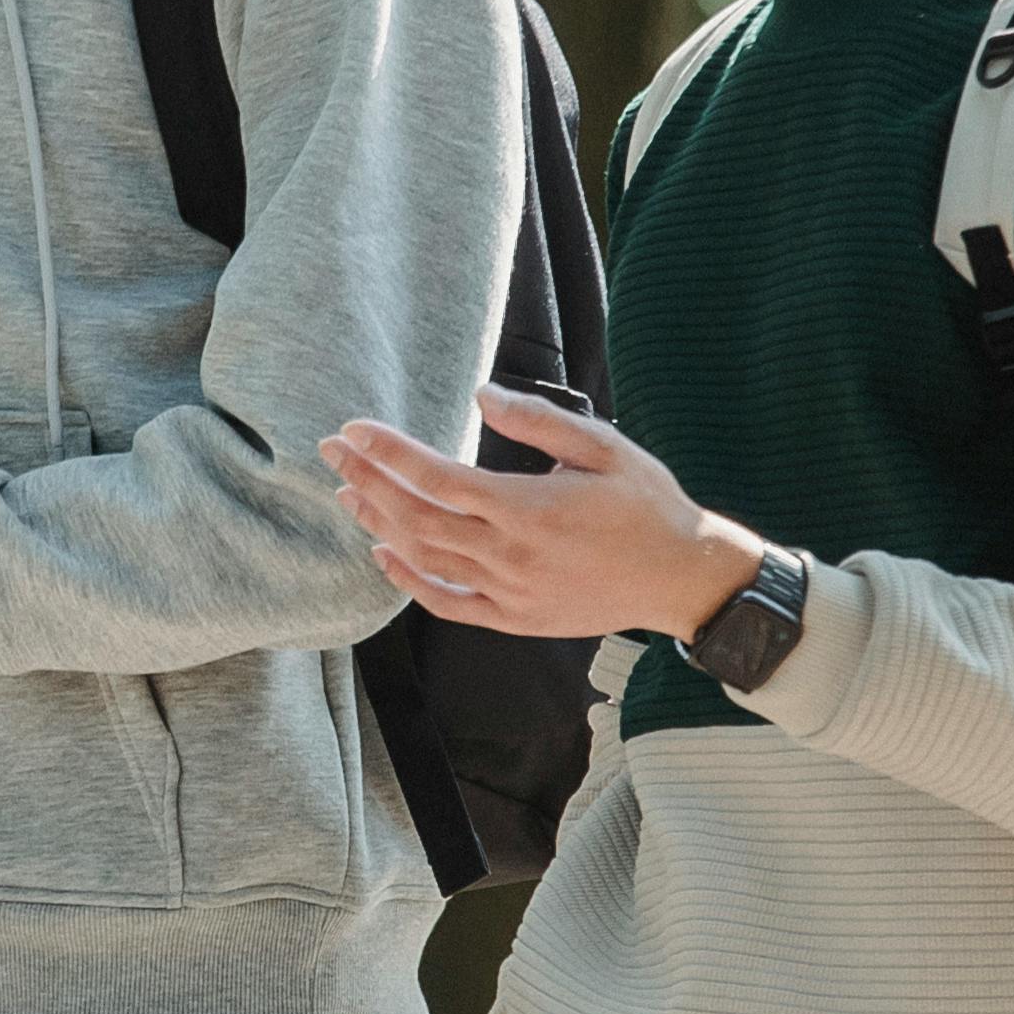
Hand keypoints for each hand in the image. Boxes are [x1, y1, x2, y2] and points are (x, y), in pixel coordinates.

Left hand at [317, 391, 767, 645]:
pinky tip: (383, 555)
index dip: (388, 453)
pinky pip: (450, 603)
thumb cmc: (647, 504)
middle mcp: (511, 554)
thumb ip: (538, 422)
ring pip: (426, 559)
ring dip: (378, 524)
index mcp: (529, 508)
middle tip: (331, 452)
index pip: (436, 478)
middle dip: (367, 482)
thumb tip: (480, 395)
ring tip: (346, 494)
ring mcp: (510, 592)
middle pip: (416, 518)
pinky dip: (409, 581)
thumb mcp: (604, 447)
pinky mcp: (516, 618)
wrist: (682, 577)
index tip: (354, 430)